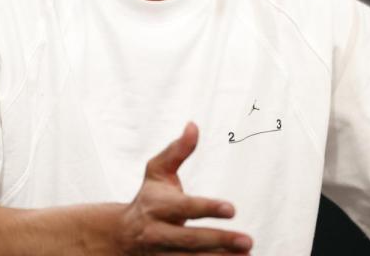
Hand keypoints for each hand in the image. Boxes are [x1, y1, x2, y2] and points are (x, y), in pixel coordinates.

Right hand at [117, 122, 253, 254]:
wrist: (121, 236)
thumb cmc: (148, 198)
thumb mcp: (157, 171)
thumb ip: (177, 151)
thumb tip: (193, 125)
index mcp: (157, 206)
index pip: (184, 208)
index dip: (207, 208)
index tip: (232, 209)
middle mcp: (157, 233)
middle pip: (189, 240)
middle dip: (219, 241)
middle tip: (248, 240)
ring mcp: (161, 254)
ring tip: (245, 253)